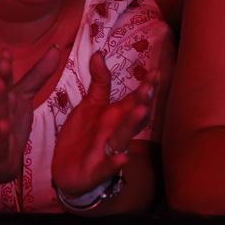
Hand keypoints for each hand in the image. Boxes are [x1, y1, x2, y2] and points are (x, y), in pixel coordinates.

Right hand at [0, 46, 61, 184]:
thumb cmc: (9, 122)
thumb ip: (39, 74)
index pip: (5, 78)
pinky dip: (0, 133)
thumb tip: (56, 48)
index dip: (5, 65)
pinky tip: (3, 126)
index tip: (5, 51)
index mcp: (4, 96)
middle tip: (3, 63)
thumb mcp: (24, 97)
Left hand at [51, 52, 153, 196]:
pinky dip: (116, 163)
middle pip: (132, 117)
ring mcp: (108, 152)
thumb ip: (99, 82)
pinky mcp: (97, 171)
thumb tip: (99, 53)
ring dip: (132, 125)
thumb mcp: (90, 105)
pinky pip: (108, 167)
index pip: (133, 99)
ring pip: (123, 138)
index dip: (145, 87)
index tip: (156, 72)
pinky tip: (124, 157)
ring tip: (142, 111)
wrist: (67, 172)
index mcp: (115, 116)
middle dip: (141, 103)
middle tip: (149, 89)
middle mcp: (116, 132)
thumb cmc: (84, 136)